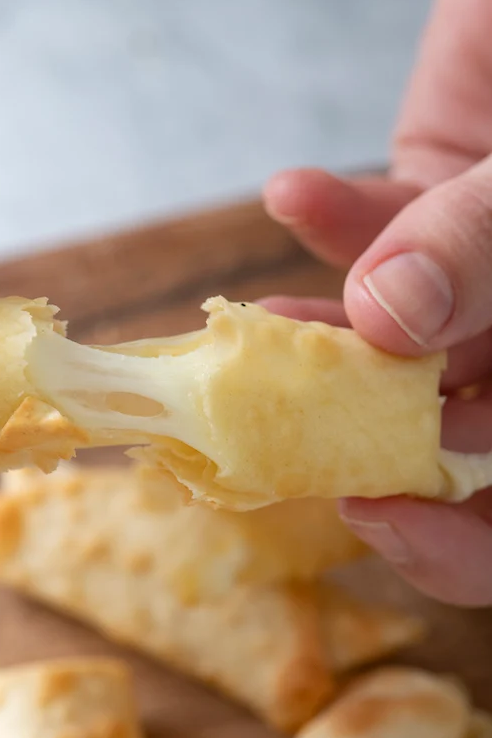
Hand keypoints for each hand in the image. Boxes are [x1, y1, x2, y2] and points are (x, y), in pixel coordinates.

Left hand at [262, 0, 491, 604]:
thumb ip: (486, 249)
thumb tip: (385, 316)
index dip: (456, 544)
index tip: (374, 512)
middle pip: (440, 436)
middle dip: (352, 426)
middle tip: (281, 417)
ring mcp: (482, 293)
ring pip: (394, 348)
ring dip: (322, 338)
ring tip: (268, 324)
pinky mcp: (435, 219)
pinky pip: (382, 236)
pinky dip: (337, 221)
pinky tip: (294, 193)